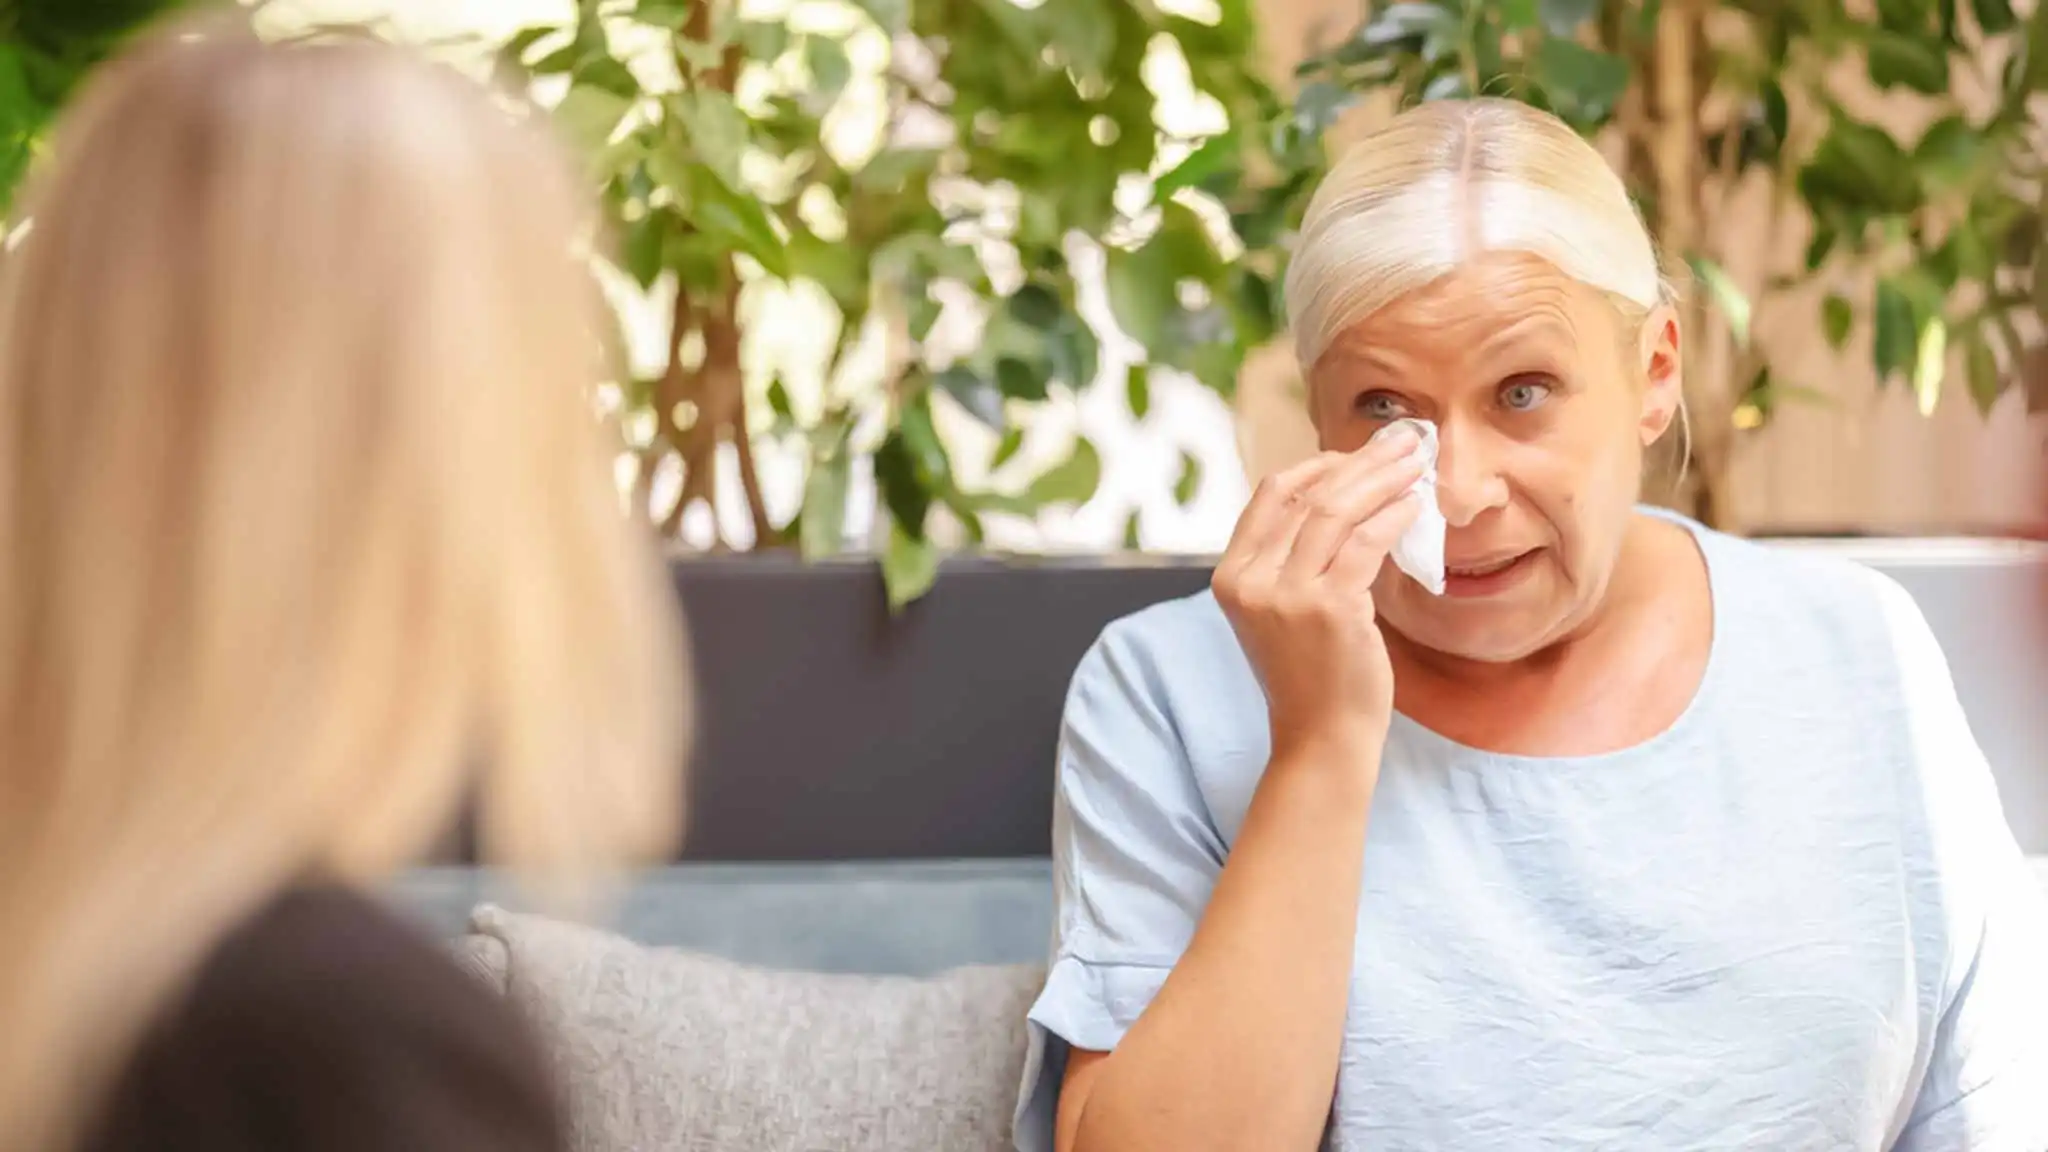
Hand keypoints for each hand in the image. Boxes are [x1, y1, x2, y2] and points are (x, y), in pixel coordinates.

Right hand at [1212, 425, 1423, 762]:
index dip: (1319, 465)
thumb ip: (1294, 559)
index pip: (1271, 495)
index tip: (1359, 454)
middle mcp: (1250, 580)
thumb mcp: (1282, 611)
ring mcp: (1286, 594)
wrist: (1321, 740)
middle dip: (1360, 460)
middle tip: (1403, 440)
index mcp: (1231, 576)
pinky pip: (1367, 542)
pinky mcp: (1328, 608)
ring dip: (1384, 478)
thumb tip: (1346, 495)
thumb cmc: (1312, 676)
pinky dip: (1395, 515)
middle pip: (1307, 494)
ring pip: (1337, 511)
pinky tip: (1416, 504)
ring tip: (1417, 461)